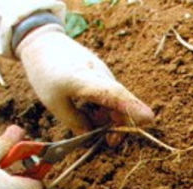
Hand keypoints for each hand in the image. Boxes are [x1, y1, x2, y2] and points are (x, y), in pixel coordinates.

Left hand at [16, 25, 154, 132]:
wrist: (44, 43)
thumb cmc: (45, 73)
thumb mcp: (53, 103)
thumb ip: (75, 121)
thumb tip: (92, 134)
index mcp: (83, 80)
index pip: (113, 94)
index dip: (131, 107)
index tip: (149, 118)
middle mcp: (100, 75)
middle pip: (122, 102)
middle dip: (121, 124)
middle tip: (110, 142)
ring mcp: (105, 74)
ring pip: (119, 101)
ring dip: (111, 118)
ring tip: (91, 122)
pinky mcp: (105, 76)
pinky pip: (113, 96)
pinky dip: (107, 109)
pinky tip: (91, 111)